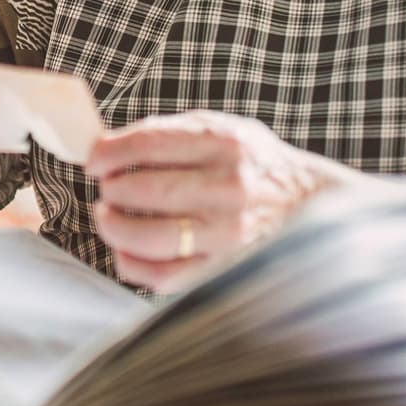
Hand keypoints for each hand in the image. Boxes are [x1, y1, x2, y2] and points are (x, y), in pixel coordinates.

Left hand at [84, 110, 360, 290]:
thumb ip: (170, 134)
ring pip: (151, 237)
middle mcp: (229, 188)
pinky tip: (125, 251)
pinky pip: (165, 275)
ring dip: (114, 228)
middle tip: (106, 190)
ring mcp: (228, 233)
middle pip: (146, 191)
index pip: (149, 143)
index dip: (109, 152)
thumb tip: (108, 147)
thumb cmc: (253, 165)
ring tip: (107, 218)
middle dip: (112, 190)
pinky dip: (133, 265)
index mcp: (224, 143)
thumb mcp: (223, 130)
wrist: (311, 205)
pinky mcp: (225, 268)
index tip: (94, 160)